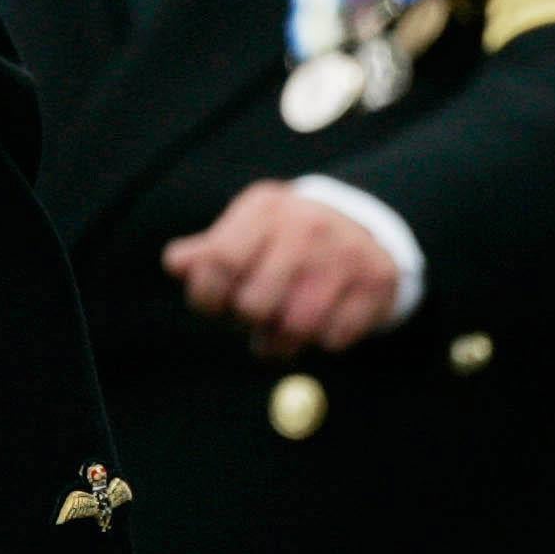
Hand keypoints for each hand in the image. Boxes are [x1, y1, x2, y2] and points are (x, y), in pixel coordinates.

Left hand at [164, 180, 403, 357]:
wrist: (364, 225)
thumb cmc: (287, 238)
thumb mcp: (247, 230)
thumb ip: (210, 251)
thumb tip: (176, 265)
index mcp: (265, 210)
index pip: (219, 261)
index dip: (206, 297)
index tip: (213, 307)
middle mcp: (306, 227)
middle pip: (254, 304)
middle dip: (246, 322)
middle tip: (250, 319)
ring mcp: (346, 254)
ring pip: (297, 327)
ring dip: (280, 343)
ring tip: (277, 336)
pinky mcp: (377, 281)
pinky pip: (335, 337)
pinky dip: (320, 341)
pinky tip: (320, 324)